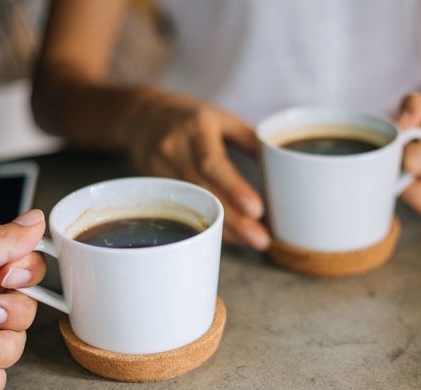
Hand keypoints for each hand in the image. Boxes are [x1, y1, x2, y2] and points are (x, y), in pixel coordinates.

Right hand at [127, 88, 269, 249]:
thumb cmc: (190, 117)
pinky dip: (209, 225)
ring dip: (225, 229)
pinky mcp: (155, 187)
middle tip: (261, 240)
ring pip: (193, 207)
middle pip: (204, 192)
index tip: (257, 210)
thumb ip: (248, 139)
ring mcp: (160, 170)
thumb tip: (280, 164)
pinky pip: (184, 211)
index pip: (212, 163)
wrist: (140, 116)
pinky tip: (230, 237)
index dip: (234, 188)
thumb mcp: (221, 117)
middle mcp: (174, 150)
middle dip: (234, 220)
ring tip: (252, 242)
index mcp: (195, 129)